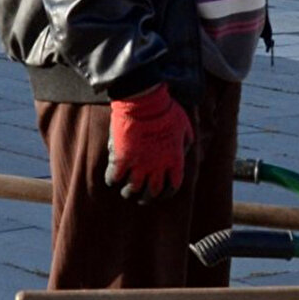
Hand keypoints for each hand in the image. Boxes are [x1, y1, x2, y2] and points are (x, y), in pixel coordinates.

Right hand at [106, 85, 193, 201]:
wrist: (144, 102)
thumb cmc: (166, 111)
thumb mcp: (185, 127)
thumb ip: (186, 144)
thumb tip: (185, 152)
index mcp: (174, 160)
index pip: (173, 186)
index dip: (167, 192)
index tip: (161, 193)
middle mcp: (157, 166)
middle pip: (152, 192)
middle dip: (147, 197)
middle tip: (141, 197)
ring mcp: (138, 164)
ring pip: (132, 189)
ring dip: (129, 192)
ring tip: (126, 191)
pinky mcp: (121, 159)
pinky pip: (114, 178)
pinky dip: (112, 180)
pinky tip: (112, 178)